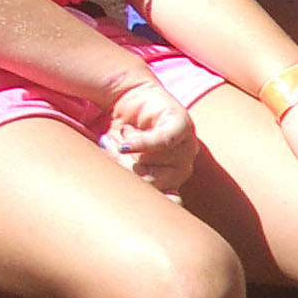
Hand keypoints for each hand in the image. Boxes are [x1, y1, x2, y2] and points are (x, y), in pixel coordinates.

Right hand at [100, 72, 196, 193]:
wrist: (127, 95)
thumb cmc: (121, 135)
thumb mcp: (120, 162)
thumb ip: (126, 179)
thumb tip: (121, 200)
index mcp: (171, 182)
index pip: (170, 202)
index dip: (153, 201)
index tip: (132, 201)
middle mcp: (182, 167)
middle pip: (155, 183)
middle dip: (127, 170)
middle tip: (111, 152)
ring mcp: (186, 147)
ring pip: (155, 162)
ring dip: (128, 152)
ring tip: (120, 136)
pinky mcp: (181, 125)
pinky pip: (162, 141)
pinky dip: (141, 143)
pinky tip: (125, 142)